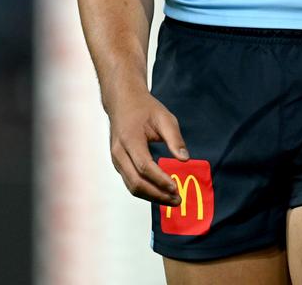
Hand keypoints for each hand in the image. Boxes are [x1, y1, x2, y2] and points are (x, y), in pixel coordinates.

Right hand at [106, 87, 189, 204]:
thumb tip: (185, 160)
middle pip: (136, 182)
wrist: (123, 102)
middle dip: (157, 194)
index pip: (144, 166)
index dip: (160, 180)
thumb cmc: (144, 108)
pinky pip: (130, 182)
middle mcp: (119, 152)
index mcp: (130, 138)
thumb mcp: (164, 117)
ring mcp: (116, 159)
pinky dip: (146, 191)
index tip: (176, 188)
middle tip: (177, 199)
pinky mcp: (118, 164)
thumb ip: (174, 138)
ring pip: (132, 186)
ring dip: (152, 196)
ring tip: (171, 199)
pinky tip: (160, 192)